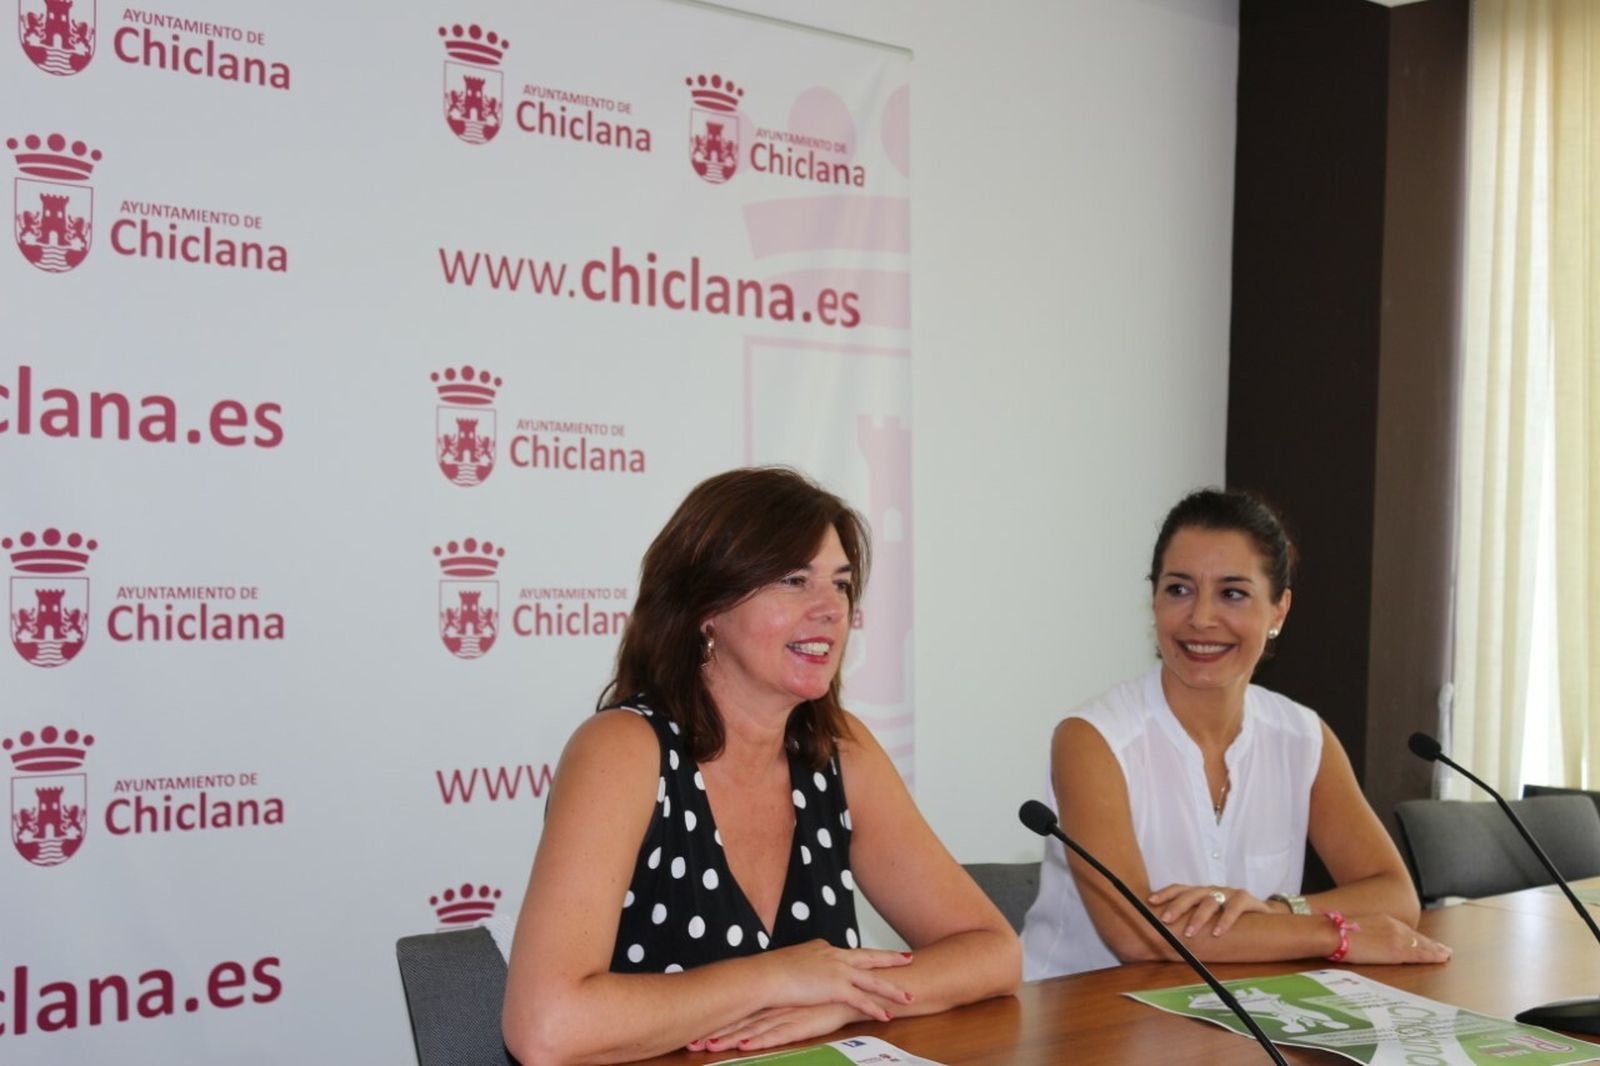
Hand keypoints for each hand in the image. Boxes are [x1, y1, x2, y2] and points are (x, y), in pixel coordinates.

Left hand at [688, 1002, 872, 1053]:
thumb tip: (763, 1010)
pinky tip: (745, 1046)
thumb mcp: (799, 1000)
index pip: (739, 1013)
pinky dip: (759, 1041)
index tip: (693, 1031)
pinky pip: (776, 1035)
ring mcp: (787, 1015)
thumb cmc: (827, 997)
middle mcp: (775, 1007)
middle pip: (739, 1021)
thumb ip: (782, 1004)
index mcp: (772, 1001)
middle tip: (690, 1043)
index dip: (717, 1022)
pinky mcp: (801, 1024)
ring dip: (730, 1039)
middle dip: (715, 1033)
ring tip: (708, 1047)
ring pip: (752, 1029)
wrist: (855, 991)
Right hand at [759, 939, 913, 1021]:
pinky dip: (876, 1009)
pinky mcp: (837, 988)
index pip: (849, 954)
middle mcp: (835, 956)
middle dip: (890, 958)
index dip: (863, 958)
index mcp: (824, 948)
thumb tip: (799, 973)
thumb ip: (802, 966)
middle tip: (907, 957)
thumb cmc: (771, 971)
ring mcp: (838, 971)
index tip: (874, 958)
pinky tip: (887, 1016)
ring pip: (872, 980)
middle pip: (869, 957)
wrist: (767, 975)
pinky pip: (862, 1001)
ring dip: (892, 990)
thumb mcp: (790, 962)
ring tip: (909, 996)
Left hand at [1148, 883, 1271, 936]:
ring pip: (1211, 900)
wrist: (1265, 918)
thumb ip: (1192, 922)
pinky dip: (1226, 919)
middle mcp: (1212, 890)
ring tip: (1190, 933)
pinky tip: (1218, 932)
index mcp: (1200, 893)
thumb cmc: (1230, 920)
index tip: (1150, 901)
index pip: (1180, 889)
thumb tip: (1163, 937)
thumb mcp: (1210, 919)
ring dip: (1199, 917)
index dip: (1165, 893)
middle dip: (1177, 906)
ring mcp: (1229, 892)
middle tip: (1166, 921)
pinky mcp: (1246, 898)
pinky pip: (1235, 906)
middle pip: (1191, 893)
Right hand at [1338, 914, 1451, 964]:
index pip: (1405, 932)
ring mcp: (1396, 937)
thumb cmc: (1334, 931)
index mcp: (1382, 920)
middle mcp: (1393, 926)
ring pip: (1422, 945)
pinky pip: (1419, 954)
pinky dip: (1432, 956)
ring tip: (1446, 955)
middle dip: (1431, 944)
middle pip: (1416, 938)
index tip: (1426, 942)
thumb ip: (1363, 934)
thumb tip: (1356, 941)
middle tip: (1444, 950)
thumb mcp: (1353, 929)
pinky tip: (1440, 958)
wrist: (1332, 932)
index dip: (1417, 938)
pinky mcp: (1397, 950)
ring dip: (1435, 950)